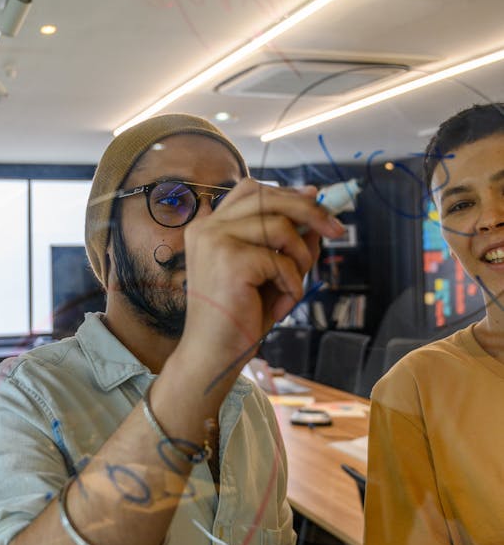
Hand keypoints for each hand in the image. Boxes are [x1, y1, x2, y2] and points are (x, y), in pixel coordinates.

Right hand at [176, 179, 345, 394]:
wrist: (214, 354)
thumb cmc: (239, 315)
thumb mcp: (268, 272)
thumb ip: (286, 243)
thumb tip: (316, 217)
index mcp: (209, 227)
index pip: (251, 190)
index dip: (286, 191)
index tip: (314, 197)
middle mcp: (207, 227)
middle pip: (268, 198)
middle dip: (309, 211)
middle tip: (337, 230)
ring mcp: (215, 240)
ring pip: (280, 226)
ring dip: (300, 258)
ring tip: (293, 286)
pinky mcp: (230, 260)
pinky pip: (281, 260)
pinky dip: (292, 284)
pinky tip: (281, 304)